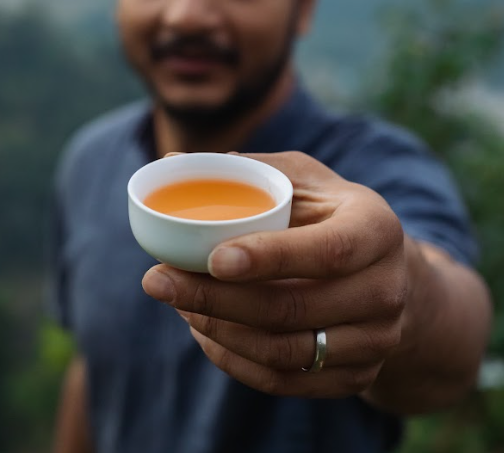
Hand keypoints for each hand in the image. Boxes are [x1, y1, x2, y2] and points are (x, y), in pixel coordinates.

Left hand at [142, 152, 406, 398]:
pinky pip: (285, 381)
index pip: (329, 250)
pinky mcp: (357, 374)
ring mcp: (376, 340)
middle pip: (295, 307)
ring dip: (219, 331)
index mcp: (377, 229)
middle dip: (217, 300)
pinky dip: (235, 360)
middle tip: (158, 282)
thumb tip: (171, 164)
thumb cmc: (330, 215)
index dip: (270, 257)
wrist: (384, 272)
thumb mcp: (304, 179)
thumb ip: (249, 170)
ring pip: (285, 352)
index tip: (211, 259)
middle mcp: (387, 289)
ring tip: (177, 304)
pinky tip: (205, 333)